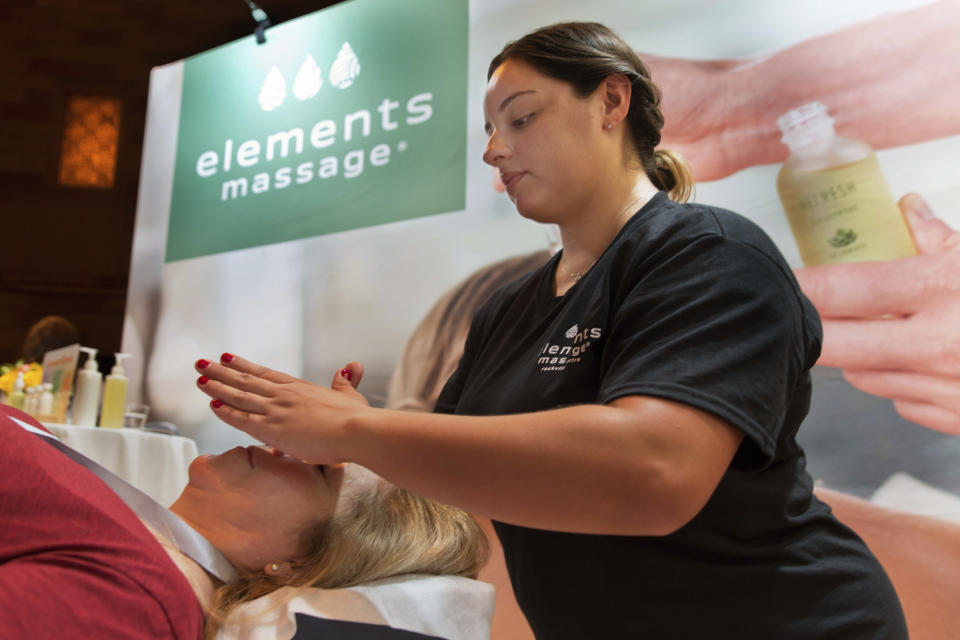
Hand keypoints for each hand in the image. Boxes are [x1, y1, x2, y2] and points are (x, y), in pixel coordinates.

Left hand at [194, 353, 371, 463]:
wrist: (357, 431)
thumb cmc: (357, 418)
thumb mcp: (350, 395)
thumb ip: (345, 382)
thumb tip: (352, 366)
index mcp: (300, 388)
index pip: (265, 373)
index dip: (244, 365)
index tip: (227, 356)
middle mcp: (284, 395)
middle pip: (246, 380)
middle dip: (221, 371)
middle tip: (201, 362)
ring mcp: (277, 410)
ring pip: (240, 395)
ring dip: (217, 385)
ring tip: (199, 377)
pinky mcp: (274, 429)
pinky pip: (242, 418)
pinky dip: (225, 411)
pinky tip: (211, 403)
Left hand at [795, 193, 959, 433]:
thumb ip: (943, 237)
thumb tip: (908, 207)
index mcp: (944, 290)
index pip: (842, 290)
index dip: (800, 285)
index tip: (779, 279)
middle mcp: (937, 344)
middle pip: (833, 344)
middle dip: (809, 328)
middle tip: (797, 312)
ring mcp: (945, 388)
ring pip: (862, 374)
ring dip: (854, 355)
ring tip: (863, 331)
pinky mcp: (954, 418)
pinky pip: (899, 399)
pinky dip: (895, 380)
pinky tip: (910, 362)